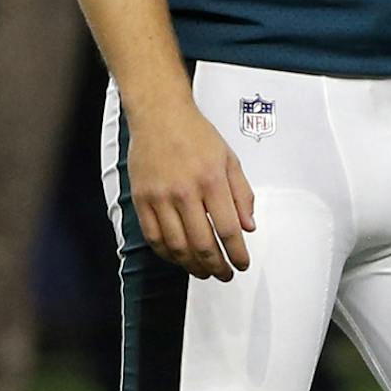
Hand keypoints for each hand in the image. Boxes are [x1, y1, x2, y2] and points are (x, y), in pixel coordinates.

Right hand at [127, 98, 255, 281]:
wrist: (159, 115)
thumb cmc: (196, 134)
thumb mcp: (229, 159)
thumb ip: (242, 194)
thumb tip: (248, 226)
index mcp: (211, 180)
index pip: (228, 229)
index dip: (237, 253)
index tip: (242, 264)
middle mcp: (185, 192)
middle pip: (203, 244)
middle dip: (217, 266)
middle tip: (224, 274)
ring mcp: (160, 197)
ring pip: (177, 246)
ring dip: (193, 266)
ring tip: (204, 271)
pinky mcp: (141, 200)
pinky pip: (153, 237)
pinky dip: (167, 254)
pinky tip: (179, 258)